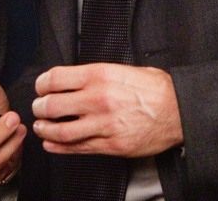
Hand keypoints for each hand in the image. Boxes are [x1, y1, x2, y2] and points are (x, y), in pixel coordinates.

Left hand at [31, 64, 182, 157]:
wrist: (179, 110)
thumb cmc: (154, 88)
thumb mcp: (121, 69)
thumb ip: (94, 75)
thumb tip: (71, 79)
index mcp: (99, 76)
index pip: (55, 78)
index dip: (42, 84)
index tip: (40, 87)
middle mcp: (98, 99)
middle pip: (52, 105)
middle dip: (40, 108)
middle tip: (38, 108)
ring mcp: (104, 124)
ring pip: (61, 131)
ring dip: (45, 129)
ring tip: (42, 127)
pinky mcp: (111, 145)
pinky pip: (78, 148)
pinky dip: (59, 147)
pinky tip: (52, 144)